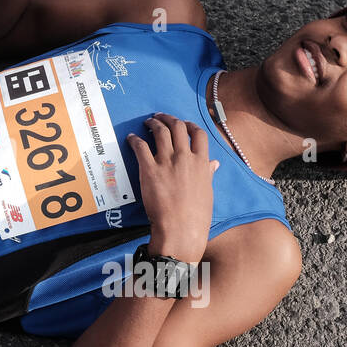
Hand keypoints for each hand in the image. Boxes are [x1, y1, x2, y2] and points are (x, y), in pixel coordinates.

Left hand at [126, 112, 217, 264]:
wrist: (181, 229)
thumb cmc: (196, 215)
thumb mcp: (207, 192)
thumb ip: (208, 174)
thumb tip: (214, 164)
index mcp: (201, 163)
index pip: (198, 134)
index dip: (189, 125)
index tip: (183, 123)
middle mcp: (185, 158)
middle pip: (177, 127)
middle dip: (168, 118)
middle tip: (160, 117)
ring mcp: (167, 162)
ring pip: (160, 132)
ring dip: (153, 123)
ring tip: (147, 122)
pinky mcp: (149, 169)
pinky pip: (140, 147)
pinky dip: (135, 139)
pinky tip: (132, 138)